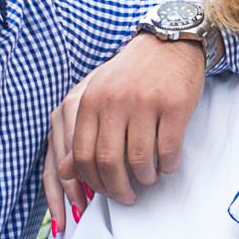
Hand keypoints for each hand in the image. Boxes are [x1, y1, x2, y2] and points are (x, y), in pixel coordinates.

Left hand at [42, 34, 205, 230]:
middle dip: (118, 188)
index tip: (104, 191)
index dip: (92, 181)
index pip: (82, 154)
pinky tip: (168, 165)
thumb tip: (64, 172)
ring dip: (145, 178)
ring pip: (140, 160)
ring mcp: (145, 102)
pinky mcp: (174, 105)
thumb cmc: (132, 75)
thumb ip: (80, 132)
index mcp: (90, 100)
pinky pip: (168, 149)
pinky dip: (168, 165)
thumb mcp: (99, 97)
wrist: (169, 42)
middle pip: (109, 161)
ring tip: (149, 178)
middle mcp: (114, 101)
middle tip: (127, 196)